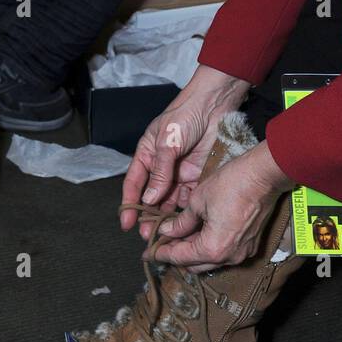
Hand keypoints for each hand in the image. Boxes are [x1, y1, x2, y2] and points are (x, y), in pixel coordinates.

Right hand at [120, 65, 251, 233]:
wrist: (214, 106)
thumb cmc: (185, 116)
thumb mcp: (167, 142)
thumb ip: (159, 172)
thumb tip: (149, 199)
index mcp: (146, 156)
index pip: (133, 184)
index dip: (129, 204)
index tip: (126, 223)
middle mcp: (160, 168)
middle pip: (151, 197)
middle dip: (148, 216)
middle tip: (147, 235)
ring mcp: (178, 173)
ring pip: (168, 201)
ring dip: (165, 217)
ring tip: (164, 235)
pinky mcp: (196, 177)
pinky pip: (188, 198)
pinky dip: (185, 212)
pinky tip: (184, 225)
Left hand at [149, 139, 294, 272]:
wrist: (264, 176)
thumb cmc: (232, 184)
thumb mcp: (198, 201)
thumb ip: (181, 222)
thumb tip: (168, 231)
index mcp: (212, 248)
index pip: (179, 257)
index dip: (161, 253)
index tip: (148, 253)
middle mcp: (228, 257)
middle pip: (194, 264)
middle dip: (176, 255)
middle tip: (161, 243)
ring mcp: (242, 253)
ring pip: (209, 260)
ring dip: (192, 251)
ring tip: (178, 237)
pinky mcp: (250, 245)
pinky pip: (224, 253)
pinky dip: (209, 247)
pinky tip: (199, 234)